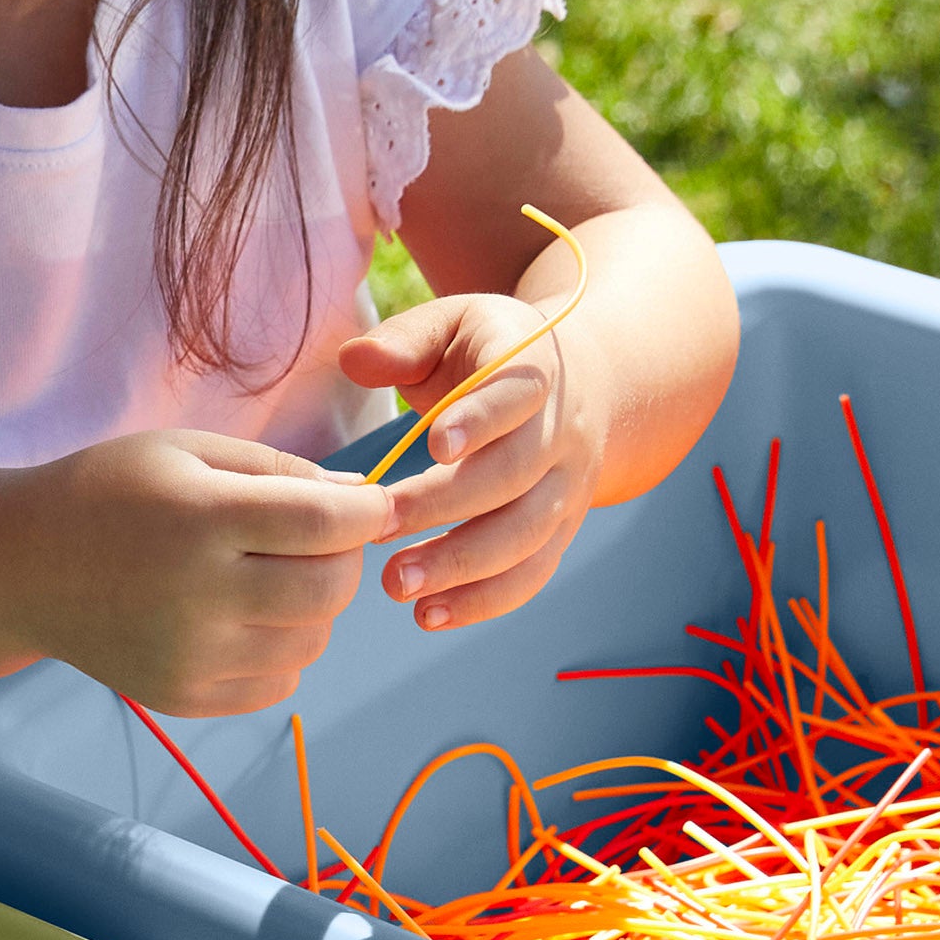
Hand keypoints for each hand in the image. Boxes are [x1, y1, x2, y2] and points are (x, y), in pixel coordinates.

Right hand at [16, 428, 393, 719]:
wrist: (20, 569)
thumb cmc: (106, 495)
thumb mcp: (185, 451)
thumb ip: (278, 469)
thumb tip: (359, 500)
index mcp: (199, 519)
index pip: (326, 526)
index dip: (367, 513)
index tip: (369, 505)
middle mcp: (197, 595)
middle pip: (330, 590)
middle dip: (344, 559)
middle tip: (319, 540)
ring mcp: (189, 656)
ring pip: (313, 641)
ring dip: (313, 608)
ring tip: (272, 577)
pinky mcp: (182, 697)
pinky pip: (278, 684)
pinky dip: (282, 652)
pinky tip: (244, 619)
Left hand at [342, 288, 607, 633]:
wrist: (587, 384)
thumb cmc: (493, 355)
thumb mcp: (455, 324)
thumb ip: (405, 340)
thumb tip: (352, 359)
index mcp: (536, 372)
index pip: (516, 396)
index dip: (480, 418)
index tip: (433, 444)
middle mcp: (562, 434)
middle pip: (514, 476)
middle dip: (446, 507)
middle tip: (379, 529)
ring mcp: (567, 488)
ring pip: (526, 535)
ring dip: (463, 567)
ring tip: (398, 587)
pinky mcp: (561, 531)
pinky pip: (532, 573)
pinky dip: (484, 600)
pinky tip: (430, 615)